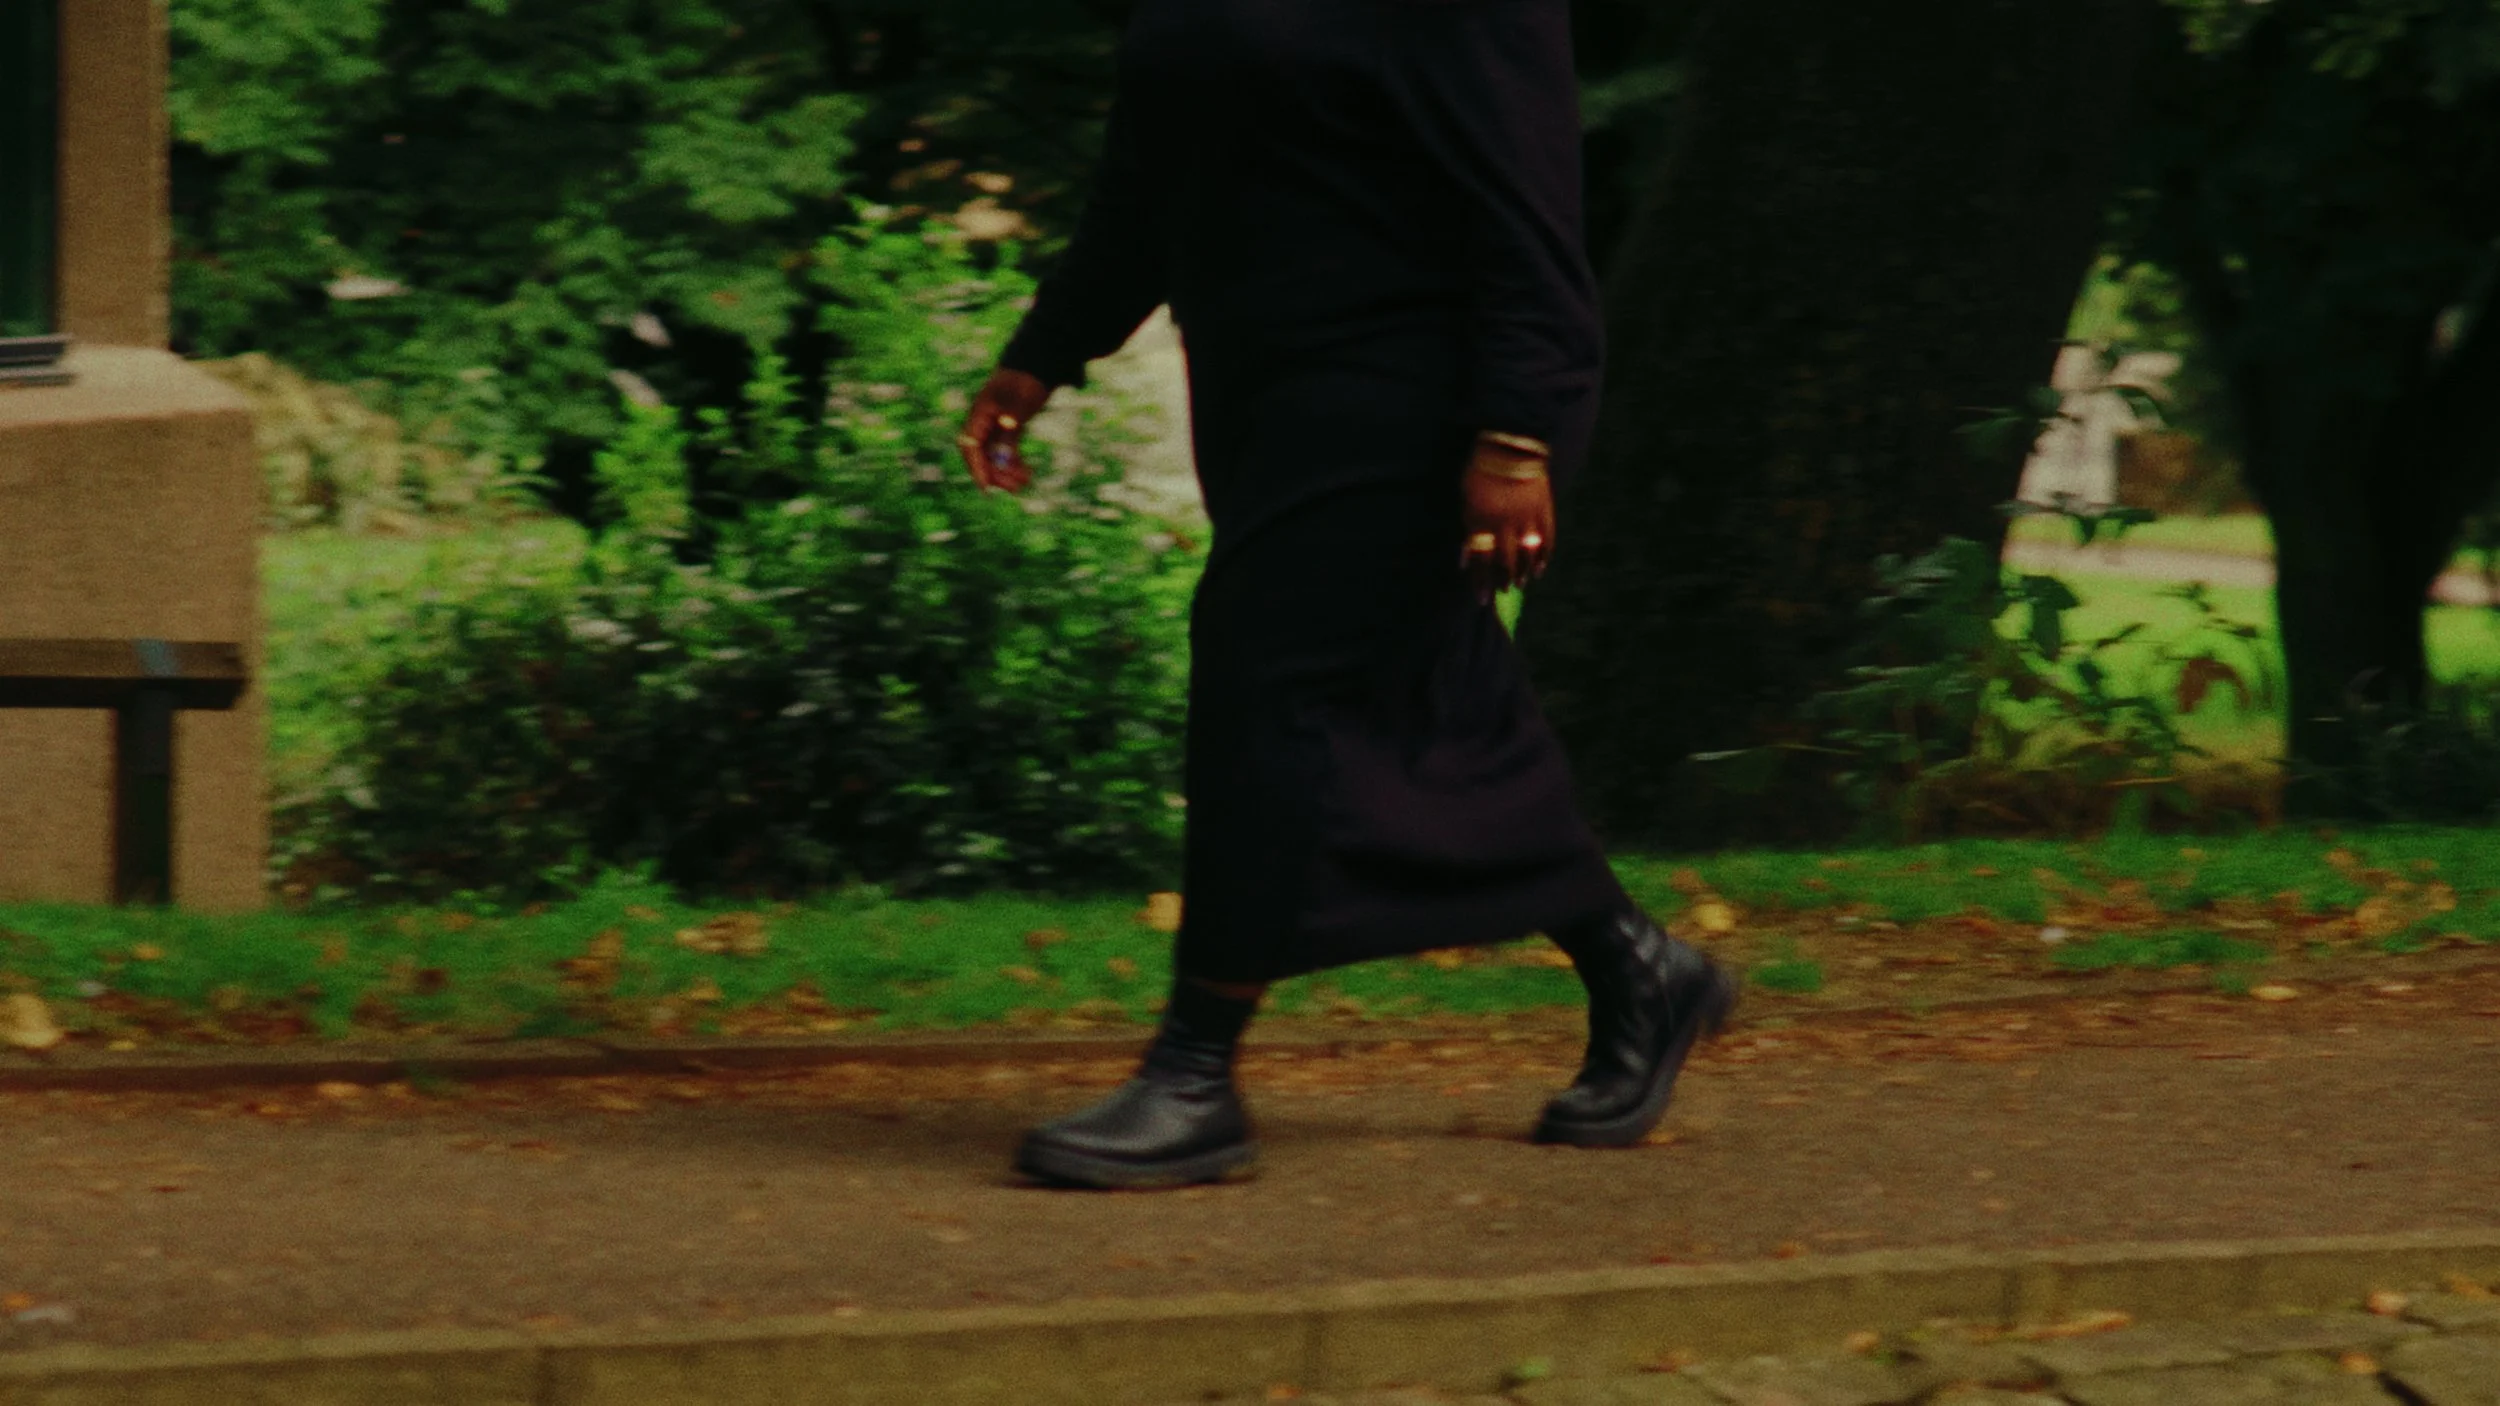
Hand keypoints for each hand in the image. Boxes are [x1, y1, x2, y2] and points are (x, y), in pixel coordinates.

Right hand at [957, 368, 1051, 492]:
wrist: (1037, 367)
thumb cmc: (1027, 380)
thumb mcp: (1022, 398)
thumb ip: (1013, 414)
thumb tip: (1006, 426)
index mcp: (980, 413)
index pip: (970, 444)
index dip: (976, 466)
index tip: (985, 485)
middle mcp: (984, 422)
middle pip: (981, 454)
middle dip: (995, 473)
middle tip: (1014, 488)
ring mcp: (995, 427)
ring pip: (994, 456)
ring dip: (1006, 472)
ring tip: (1025, 482)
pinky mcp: (1007, 430)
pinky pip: (1005, 453)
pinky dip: (1014, 464)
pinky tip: (1026, 474)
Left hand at [1460, 440, 1554, 595]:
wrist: (1511, 443)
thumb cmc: (1480, 469)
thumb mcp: (1465, 498)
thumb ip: (1468, 529)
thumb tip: (1465, 558)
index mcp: (1482, 521)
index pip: (1481, 561)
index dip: (1481, 582)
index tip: (1481, 599)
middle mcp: (1505, 525)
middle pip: (1506, 562)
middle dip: (1503, 580)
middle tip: (1503, 591)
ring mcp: (1528, 518)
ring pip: (1527, 554)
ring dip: (1524, 572)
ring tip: (1521, 583)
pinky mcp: (1546, 510)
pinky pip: (1547, 539)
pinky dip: (1545, 556)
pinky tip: (1542, 568)